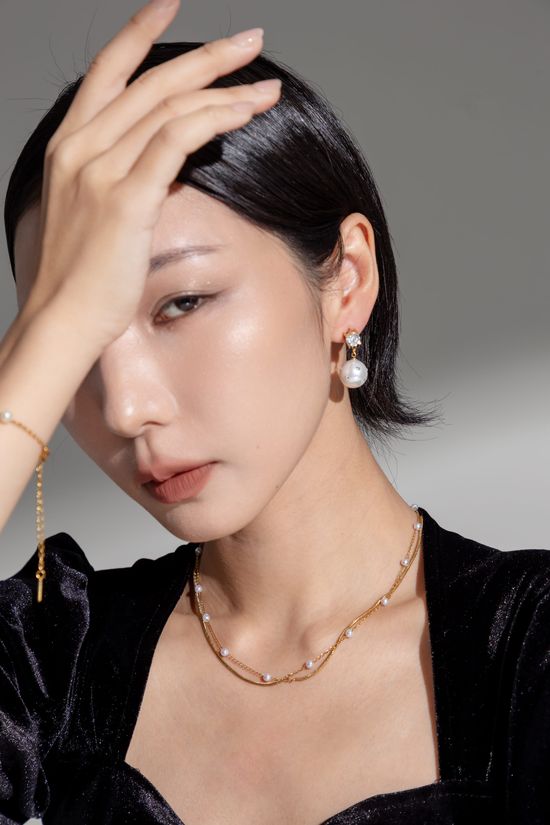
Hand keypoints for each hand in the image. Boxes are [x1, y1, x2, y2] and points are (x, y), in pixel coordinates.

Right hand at [25, 0, 280, 350]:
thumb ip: (120, 182)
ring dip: (225, 91)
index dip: (139, 34)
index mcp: (68, 146)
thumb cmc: (80, 279)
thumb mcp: (92, 216)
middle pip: (151, 81)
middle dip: (206, 56)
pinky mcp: (125, 198)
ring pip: (170, 106)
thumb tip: (158, 169)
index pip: (107, 72)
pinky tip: (245, 114)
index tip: (170, 7)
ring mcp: (99, 169)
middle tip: (250, 41)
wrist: (61, 320)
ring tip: (266, 87)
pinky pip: (176, 141)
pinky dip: (214, 121)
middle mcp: (80, 147)